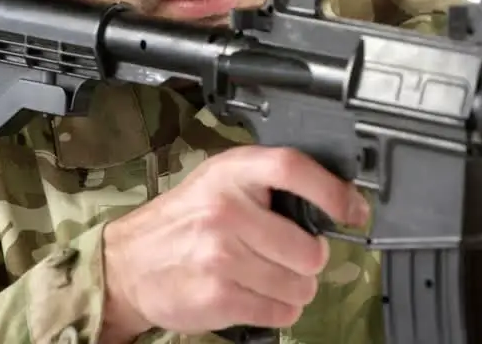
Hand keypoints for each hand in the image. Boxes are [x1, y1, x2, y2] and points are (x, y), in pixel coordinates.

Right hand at [98, 145, 370, 341]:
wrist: (127, 263)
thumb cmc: (184, 221)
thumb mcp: (221, 181)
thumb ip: (270, 184)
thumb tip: (337, 200)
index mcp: (232, 172)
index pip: (293, 169)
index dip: (333, 192)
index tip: (354, 211)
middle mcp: (226, 210)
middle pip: (308, 247)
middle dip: (310, 261)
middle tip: (293, 259)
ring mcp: (221, 255)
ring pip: (299, 285)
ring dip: (294, 289)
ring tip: (269, 278)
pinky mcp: (217, 295)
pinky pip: (279, 311)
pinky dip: (278, 310)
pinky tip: (258, 297)